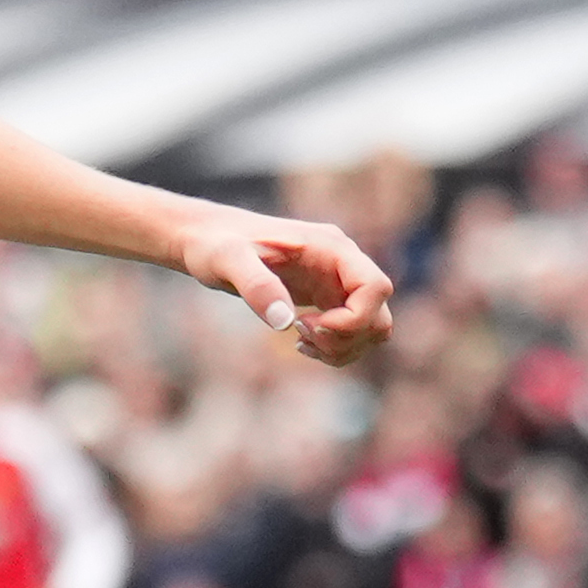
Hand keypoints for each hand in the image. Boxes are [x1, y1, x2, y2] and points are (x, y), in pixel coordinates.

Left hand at [174, 203, 395, 365]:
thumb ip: (256, 285)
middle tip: (299, 334)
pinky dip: (333, 347)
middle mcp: (342, 264)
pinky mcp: (326, 297)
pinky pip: (350, 331)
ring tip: (298, 341)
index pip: (376, 287)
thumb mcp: (226, 260)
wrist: (208, 240)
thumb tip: (285, 322)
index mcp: (330, 247)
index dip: (353, 319)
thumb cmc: (215, 244)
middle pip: (379, 314)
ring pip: (370, 328)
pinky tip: (299, 343)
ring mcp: (337, 282)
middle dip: (345, 338)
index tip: (305, 325)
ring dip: (341, 348)